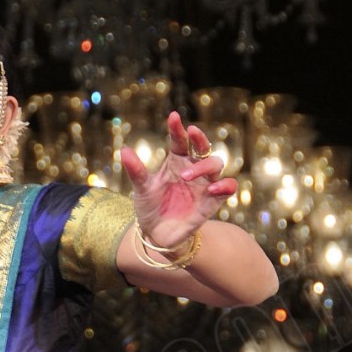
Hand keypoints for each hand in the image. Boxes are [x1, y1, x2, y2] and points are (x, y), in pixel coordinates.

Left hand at [121, 110, 237, 252]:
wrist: (157, 235)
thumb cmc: (150, 207)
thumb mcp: (142, 188)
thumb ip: (136, 170)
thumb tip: (123, 150)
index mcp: (176, 162)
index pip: (180, 141)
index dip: (178, 128)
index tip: (173, 117)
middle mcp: (193, 169)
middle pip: (203, 149)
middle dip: (199, 139)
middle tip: (191, 134)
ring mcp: (204, 184)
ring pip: (216, 165)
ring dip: (204, 165)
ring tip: (187, 176)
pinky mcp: (212, 201)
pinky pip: (227, 188)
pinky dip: (224, 185)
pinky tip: (212, 188)